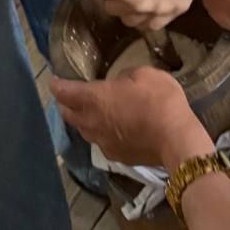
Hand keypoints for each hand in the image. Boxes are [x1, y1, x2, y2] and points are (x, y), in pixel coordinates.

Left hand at [50, 65, 206, 168]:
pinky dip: (100, 134)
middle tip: (68, 96)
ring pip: (82, 130)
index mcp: (95, 98)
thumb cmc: (159, 100)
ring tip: (87, 113)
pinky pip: (100, 142)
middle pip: (67, 114)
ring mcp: (102, 142)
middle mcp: (92, 122)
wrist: (175, 138)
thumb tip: (118, 83)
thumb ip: (125, 76)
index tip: (54, 81)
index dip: (57, 85)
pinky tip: (109, 130)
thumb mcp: (144, 74)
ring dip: (81, 120)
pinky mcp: (115, 156)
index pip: (65, 92)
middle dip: (64, 104)